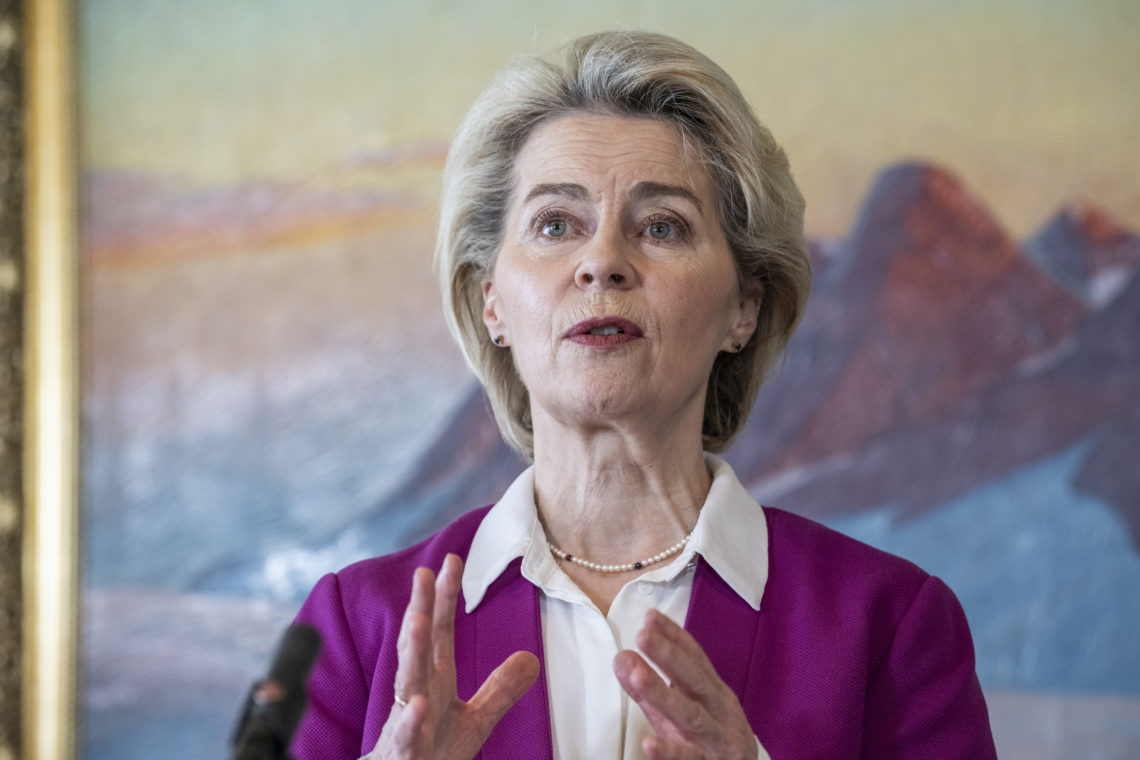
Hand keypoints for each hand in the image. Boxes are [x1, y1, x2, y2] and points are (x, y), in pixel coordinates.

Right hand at [368, 554, 539, 759]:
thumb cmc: (431, 753)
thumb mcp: (474, 721)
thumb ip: (498, 689)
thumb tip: (530, 657)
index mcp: (433, 682)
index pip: (440, 633)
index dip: (445, 597)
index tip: (452, 559)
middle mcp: (415, 695)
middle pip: (418, 646)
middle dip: (420, 609)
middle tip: (424, 572)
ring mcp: (406, 723)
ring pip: (406, 683)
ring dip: (411, 652)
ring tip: (418, 619)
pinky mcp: (402, 755)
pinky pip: (406, 738)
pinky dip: (409, 722)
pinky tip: (416, 705)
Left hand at [613, 609, 757, 759]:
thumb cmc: (709, 738)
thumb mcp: (679, 710)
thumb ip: (649, 687)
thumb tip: (621, 657)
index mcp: (713, 692)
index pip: (695, 658)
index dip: (674, 636)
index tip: (650, 616)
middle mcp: (719, 711)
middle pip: (695, 680)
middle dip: (669, 657)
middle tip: (642, 635)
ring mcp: (716, 739)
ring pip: (691, 716)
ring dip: (664, 696)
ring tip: (638, 677)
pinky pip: (688, 758)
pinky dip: (669, 751)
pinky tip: (648, 744)